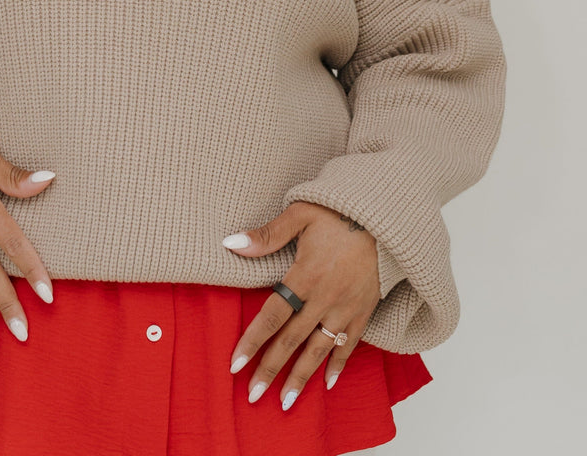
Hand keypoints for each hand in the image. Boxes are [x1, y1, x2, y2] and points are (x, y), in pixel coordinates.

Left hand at [223, 202, 379, 408]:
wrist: (384, 219)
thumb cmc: (337, 212)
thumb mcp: (299, 214)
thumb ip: (266, 234)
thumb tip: (230, 243)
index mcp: (304, 276)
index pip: (272, 317)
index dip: (252, 341)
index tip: (235, 364)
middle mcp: (324, 298)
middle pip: (291, 341)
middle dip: (271, 369)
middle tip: (252, 394)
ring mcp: (345, 308)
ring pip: (319, 350)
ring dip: (301, 377)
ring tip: (285, 401)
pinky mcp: (364, 311)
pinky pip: (349, 344)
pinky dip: (339, 364)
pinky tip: (328, 382)